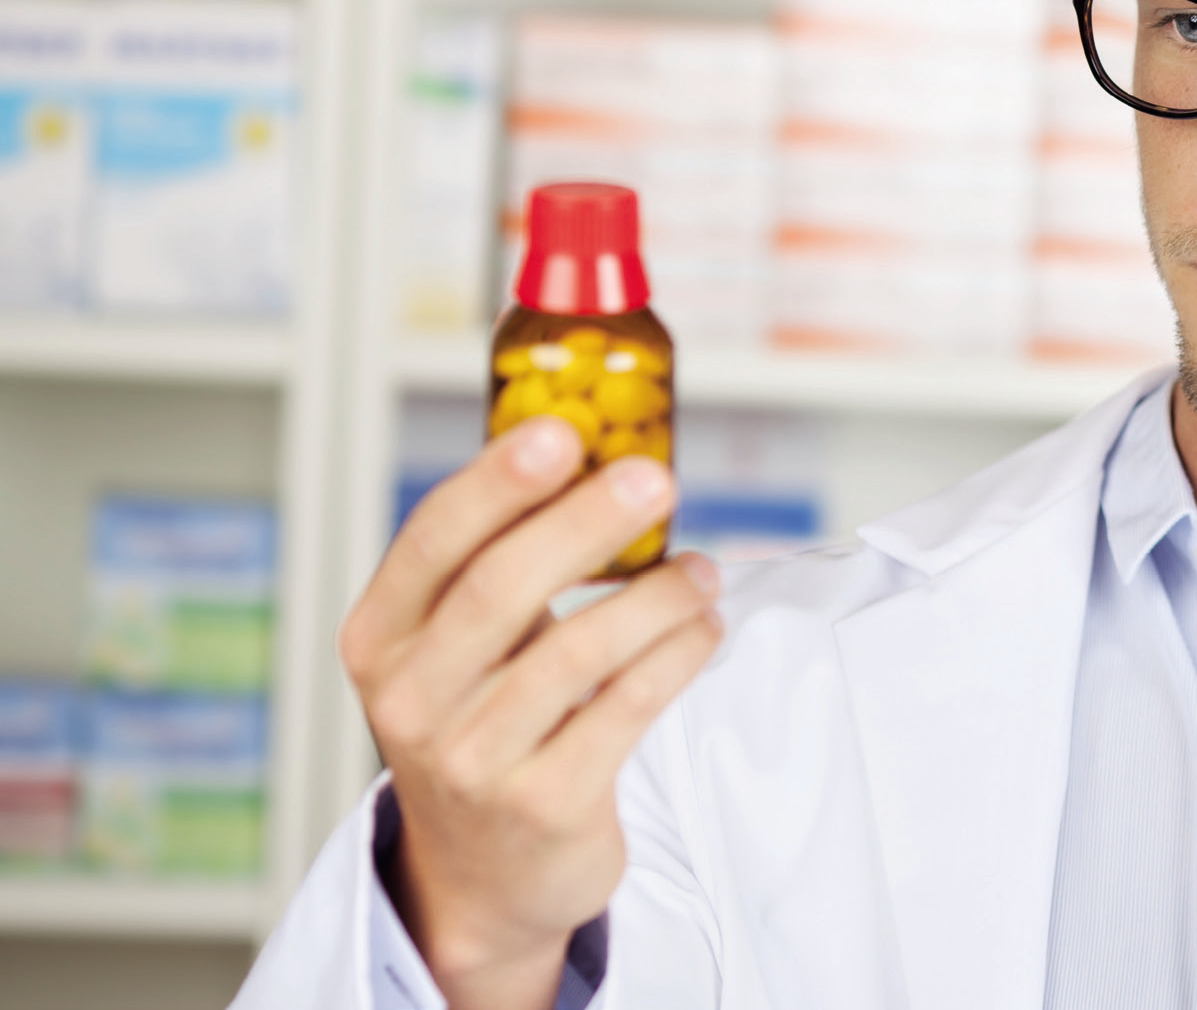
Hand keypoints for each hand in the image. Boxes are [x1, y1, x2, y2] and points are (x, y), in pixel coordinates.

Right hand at [337, 416, 722, 1009]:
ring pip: (578, 650)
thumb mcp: (461, 653)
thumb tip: (597, 458)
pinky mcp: (544, 804)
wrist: (484, 880)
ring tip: (702, 571)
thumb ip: (502, 567)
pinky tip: (702, 626)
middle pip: (501, 586)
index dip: (498, 481)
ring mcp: (473, 759)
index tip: (561, 430)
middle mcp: (411, 700)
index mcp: (380, 641)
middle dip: (586, 522)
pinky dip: (676, 655)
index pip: (433, 542)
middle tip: (655, 478)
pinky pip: (626, 708)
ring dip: (655, 595)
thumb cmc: (485, 728)